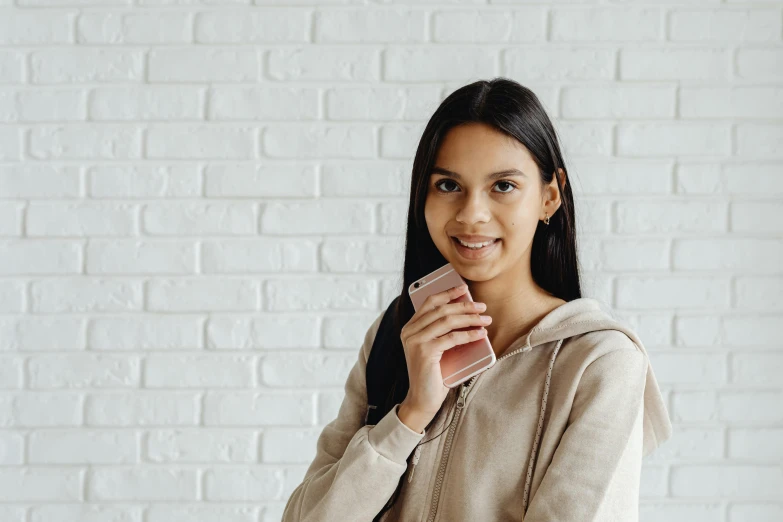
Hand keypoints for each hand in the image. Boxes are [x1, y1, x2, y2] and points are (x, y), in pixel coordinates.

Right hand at [399, 284, 490, 423]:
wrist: (423, 399)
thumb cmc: (433, 374)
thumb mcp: (436, 348)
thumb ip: (442, 332)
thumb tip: (467, 313)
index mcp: (410, 327)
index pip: (430, 302)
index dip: (448, 292)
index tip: (464, 288)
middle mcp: (409, 331)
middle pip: (441, 309)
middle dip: (464, 305)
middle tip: (482, 307)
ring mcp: (415, 341)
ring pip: (447, 320)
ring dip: (470, 318)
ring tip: (486, 319)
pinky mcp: (424, 352)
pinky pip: (451, 338)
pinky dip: (468, 334)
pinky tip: (481, 334)